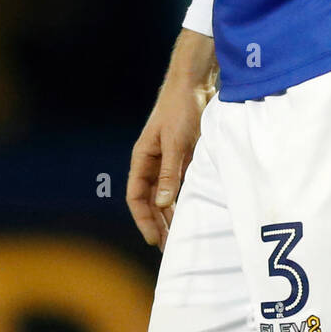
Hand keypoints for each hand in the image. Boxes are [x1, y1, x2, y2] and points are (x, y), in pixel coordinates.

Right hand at [126, 31, 216, 250]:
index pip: (135, 197)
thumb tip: (162, 204)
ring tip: (181, 236)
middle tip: (169, 247)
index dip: (143, 219)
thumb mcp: (176, 143)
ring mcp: (168, 160)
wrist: (195, 83)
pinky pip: (180, 184)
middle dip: (157, 223)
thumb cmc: (181, 109)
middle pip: (149, 200)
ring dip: (171, 214)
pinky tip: (192, 212)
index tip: (154, 240)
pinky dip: (183, 199)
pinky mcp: (184, 157)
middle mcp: (152, 162)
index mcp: (142, 158)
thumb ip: (170, 173)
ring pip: (165, 195)